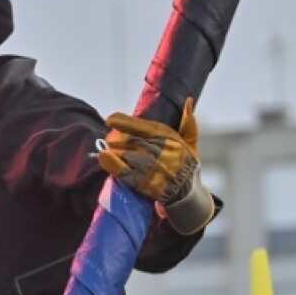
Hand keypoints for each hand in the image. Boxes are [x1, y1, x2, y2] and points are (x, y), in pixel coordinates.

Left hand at [99, 98, 215, 233]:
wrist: (187, 193)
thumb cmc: (186, 164)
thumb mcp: (191, 143)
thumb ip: (188, 123)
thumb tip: (189, 101)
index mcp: (166, 138)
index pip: (140, 126)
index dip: (122, 121)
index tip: (110, 120)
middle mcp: (155, 150)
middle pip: (127, 138)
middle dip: (115, 137)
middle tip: (111, 138)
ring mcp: (146, 166)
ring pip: (122, 152)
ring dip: (113, 149)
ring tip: (110, 148)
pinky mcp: (139, 181)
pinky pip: (120, 169)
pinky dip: (110, 162)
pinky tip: (104, 156)